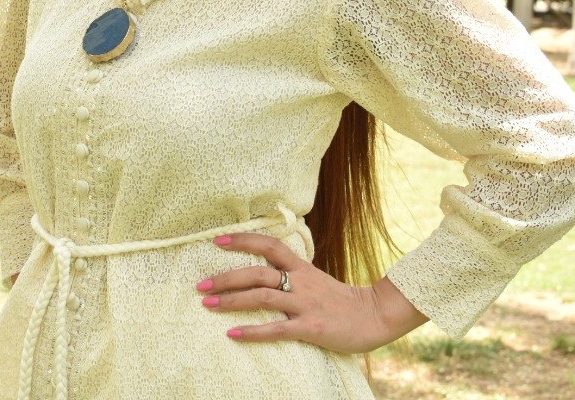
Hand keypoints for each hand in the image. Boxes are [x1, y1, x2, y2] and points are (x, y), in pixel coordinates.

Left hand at [199, 232, 426, 353]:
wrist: (374, 316)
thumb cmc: (340, 299)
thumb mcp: (315, 278)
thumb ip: (292, 273)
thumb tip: (263, 268)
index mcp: (302, 266)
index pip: (269, 244)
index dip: (243, 240)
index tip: (217, 240)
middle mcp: (301, 282)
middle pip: (257, 272)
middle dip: (225, 277)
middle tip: (200, 285)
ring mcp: (305, 304)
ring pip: (262, 297)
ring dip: (231, 300)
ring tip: (208, 305)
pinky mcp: (311, 327)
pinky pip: (276, 329)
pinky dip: (252, 332)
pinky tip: (232, 334)